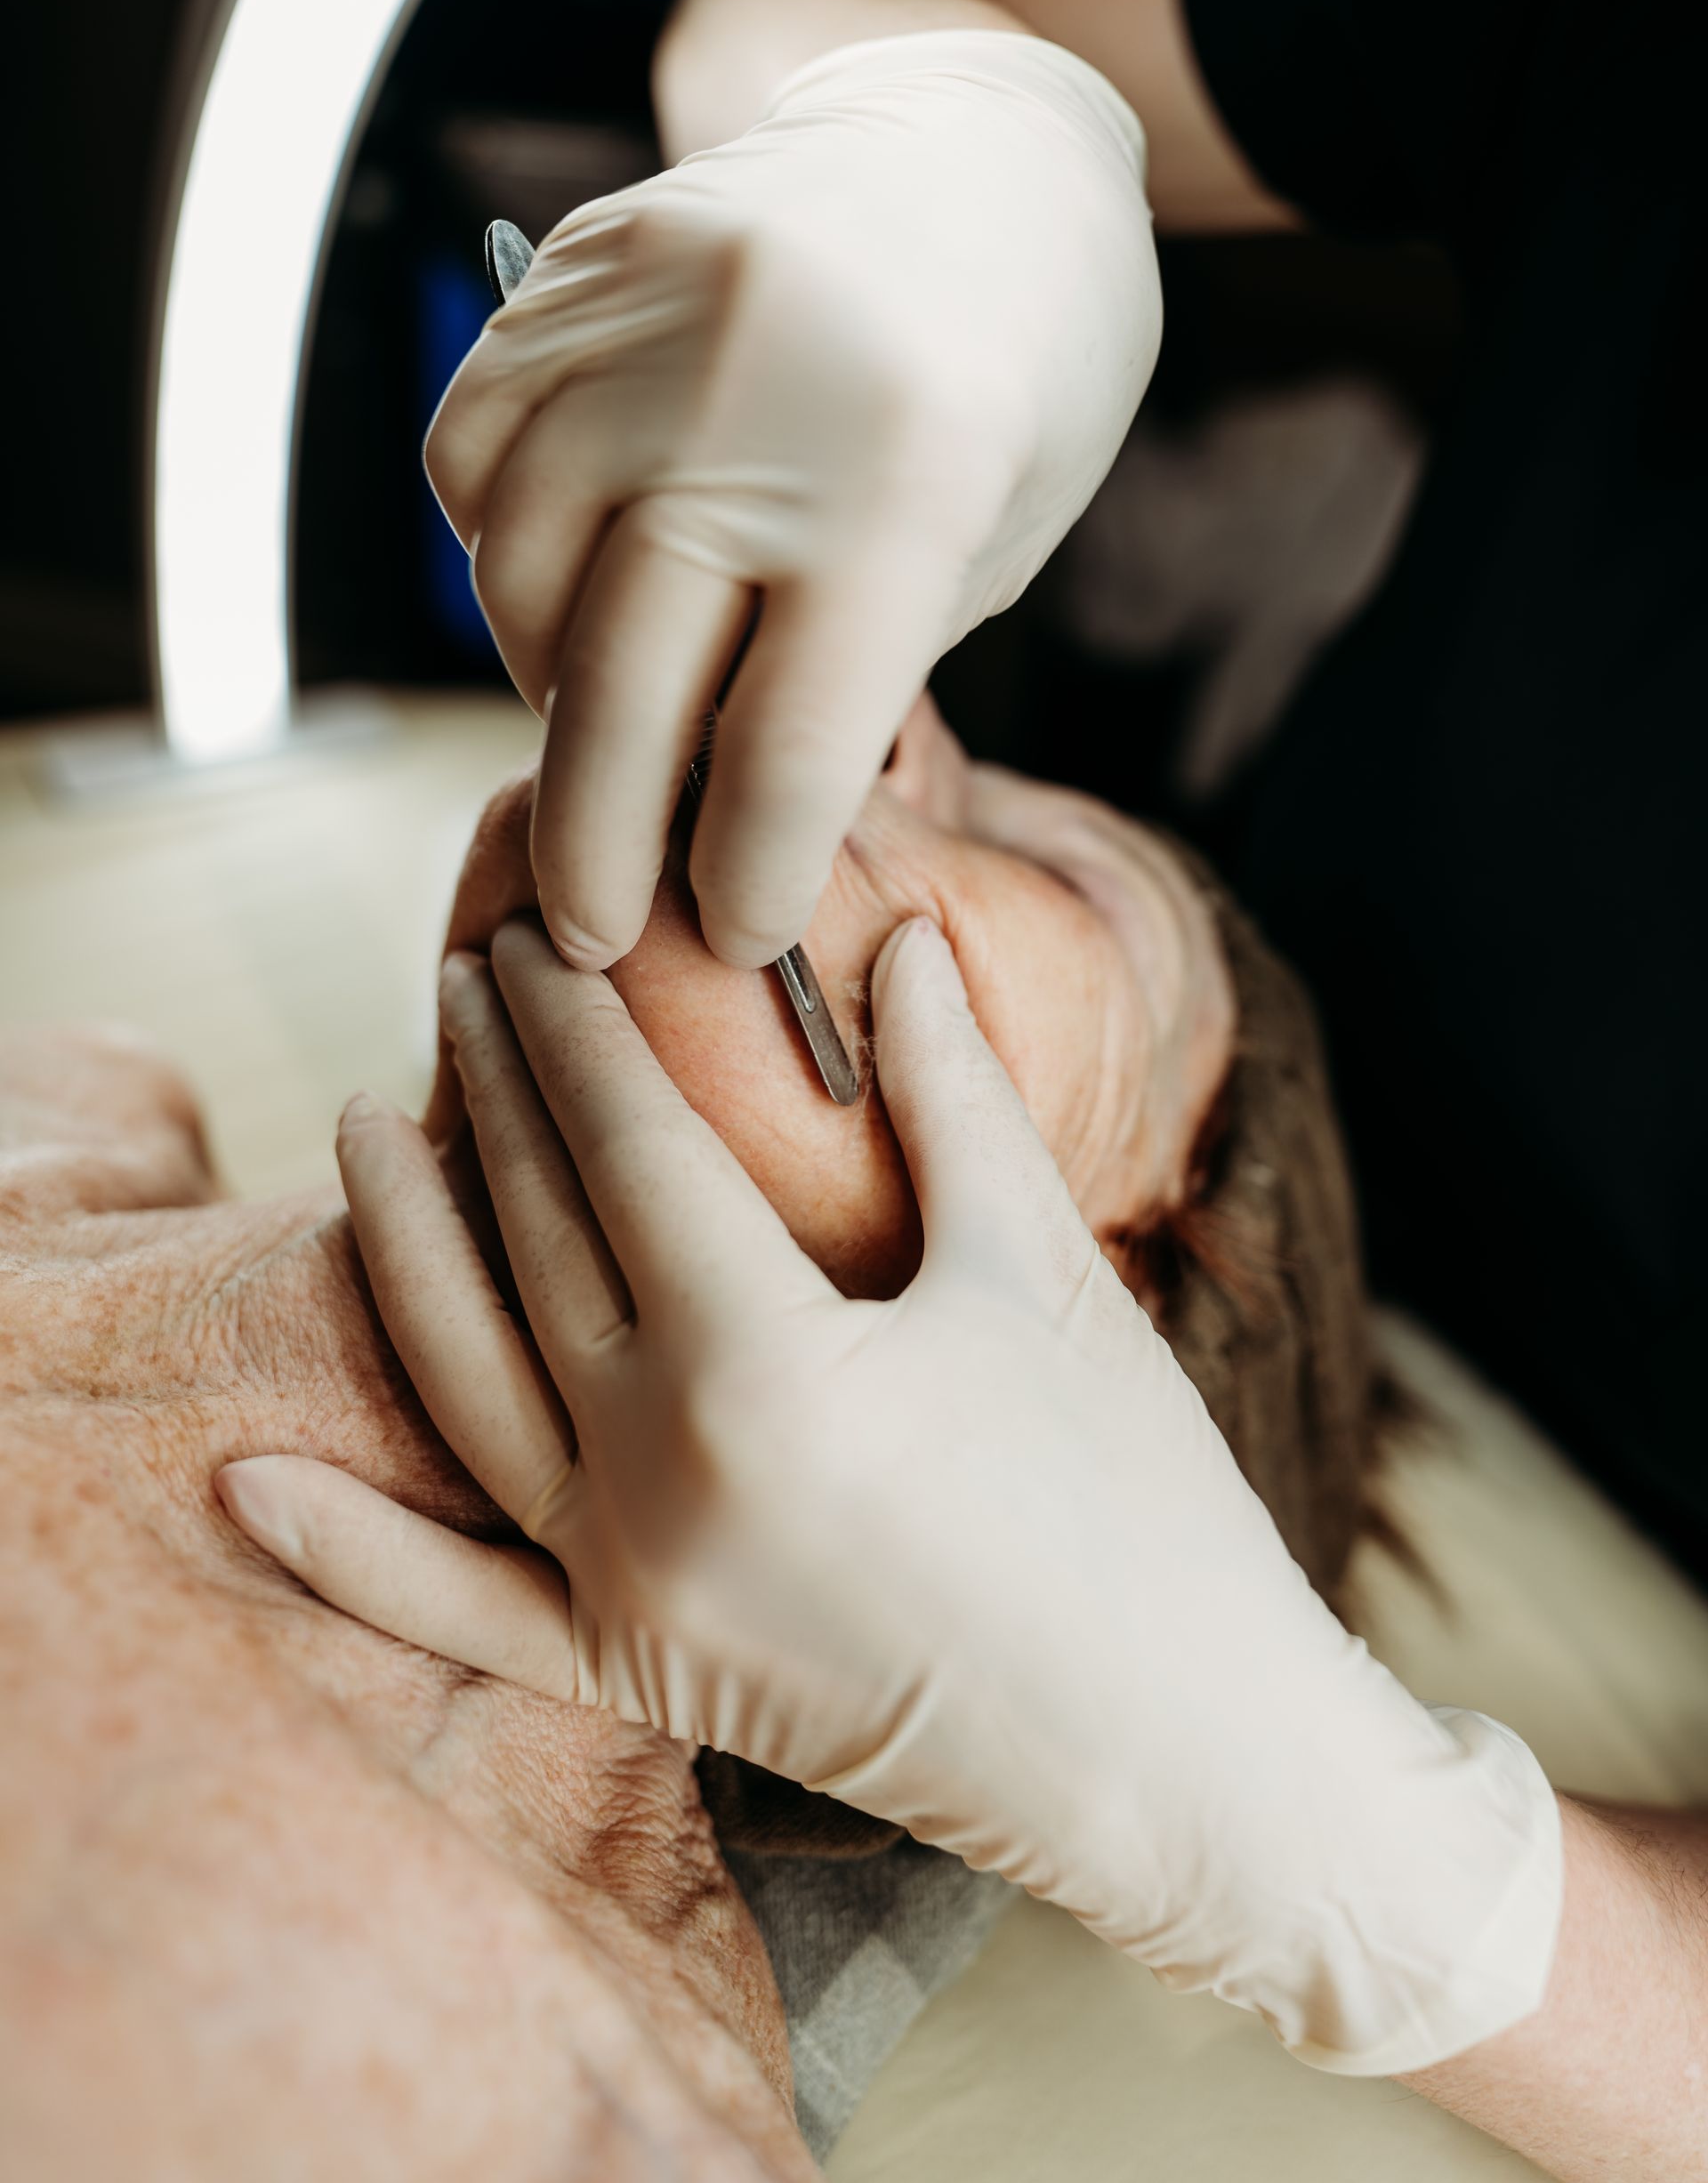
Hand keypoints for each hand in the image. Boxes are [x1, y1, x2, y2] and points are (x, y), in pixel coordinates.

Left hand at [220, 916, 1559, 2076]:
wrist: (1186, 1759)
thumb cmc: (1140, 1503)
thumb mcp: (1044, 1277)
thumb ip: (949, 1096)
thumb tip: (897, 939)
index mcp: (768, 1368)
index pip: (628, 1149)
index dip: (574, 1030)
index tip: (531, 931)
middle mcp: (664, 1479)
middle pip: (533, 1239)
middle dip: (489, 1090)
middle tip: (462, 972)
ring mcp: (633, 1590)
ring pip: (463, 1383)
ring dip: (402, 1243)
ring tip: (362, 1119)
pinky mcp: (637, 1674)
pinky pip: (459, 1609)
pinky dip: (349, 1554)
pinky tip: (249, 1483)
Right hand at [425, 30, 1159, 969]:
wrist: (980, 146)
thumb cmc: (1017, 381)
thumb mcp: (985, 547)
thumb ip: (850, 677)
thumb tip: (709, 821)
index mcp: (905, 485)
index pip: (782, 748)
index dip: (747, 878)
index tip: (731, 942)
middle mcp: (753, 400)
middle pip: (623, 690)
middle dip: (600, 847)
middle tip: (588, 932)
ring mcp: (644, 327)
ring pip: (522, 583)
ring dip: (548, 695)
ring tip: (602, 734)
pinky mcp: (570, 277)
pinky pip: (471, 464)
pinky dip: (499, 556)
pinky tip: (564, 590)